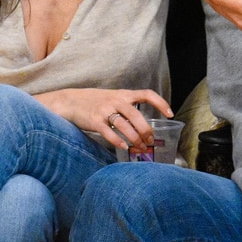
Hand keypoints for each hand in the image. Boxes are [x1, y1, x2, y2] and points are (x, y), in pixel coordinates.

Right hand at [37, 88, 172, 150]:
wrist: (70, 101)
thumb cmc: (95, 102)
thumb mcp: (113, 98)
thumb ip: (127, 108)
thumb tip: (143, 126)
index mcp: (124, 94)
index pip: (147, 94)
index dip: (160, 103)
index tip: (170, 114)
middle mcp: (116, 100)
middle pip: (137, 115)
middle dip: (146, 130)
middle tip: (151, 140)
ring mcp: (105, 110)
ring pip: (125, 126)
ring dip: (135, 139)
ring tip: (141, 147)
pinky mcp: (94, 121)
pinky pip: (109, 132)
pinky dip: (118, 141)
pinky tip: (124, 147)